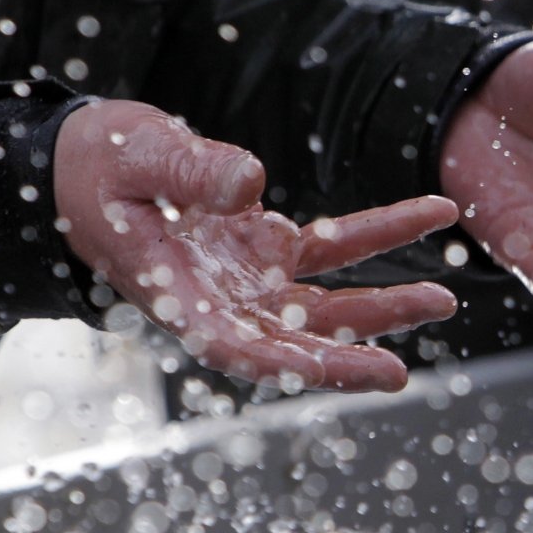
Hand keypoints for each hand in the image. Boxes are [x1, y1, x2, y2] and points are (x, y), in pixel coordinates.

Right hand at [55, 100, 458, 392]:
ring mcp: (254, 281)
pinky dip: (385, 232)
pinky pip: (338, 247)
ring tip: (443, 300)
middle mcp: (224, 303)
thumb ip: (189, 172)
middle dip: (345, 359)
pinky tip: (435, 214)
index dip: (277, 366)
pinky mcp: (274, 249)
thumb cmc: (95, 166)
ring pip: (328, 304)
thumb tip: (252, 182)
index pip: (231, 348)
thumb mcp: (133, 157)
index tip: (321, 372)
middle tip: (396, 375)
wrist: (89, 160)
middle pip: (292, 345)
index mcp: (178, 297)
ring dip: (385, 306)